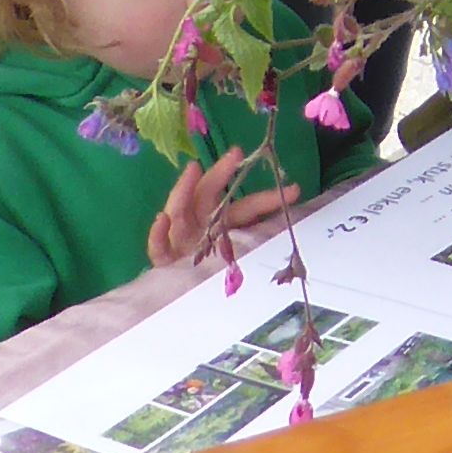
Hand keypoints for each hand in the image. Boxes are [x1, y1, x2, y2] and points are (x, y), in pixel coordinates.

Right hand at [147, 147, 298, 268]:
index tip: (294, 190)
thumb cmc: (214, 273)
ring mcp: (179, 241)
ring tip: (193, 168)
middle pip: (208, 194)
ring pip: (180, 212)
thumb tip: (291, 219)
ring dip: (184, 190)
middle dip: (220, 173)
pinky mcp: (163, 261)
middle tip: (235, 153)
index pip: (248, 206)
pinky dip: (158, 233)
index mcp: (223, 224)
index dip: (268, 199)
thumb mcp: (241, 256)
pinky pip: (158, 246)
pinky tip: (161, 219)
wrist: (180, 299)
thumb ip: (261, 240)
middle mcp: (201, 226)